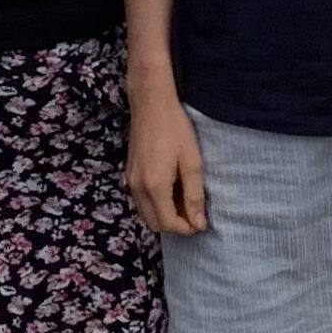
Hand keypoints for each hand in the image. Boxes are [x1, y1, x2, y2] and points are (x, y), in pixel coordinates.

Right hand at [125, 96, 207, 234]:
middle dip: (175, 225)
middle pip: (155, 224)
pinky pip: (141, 201)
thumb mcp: (192, 162)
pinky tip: (172, 191)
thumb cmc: (176, 129)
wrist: (151, 104)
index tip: (202, 221)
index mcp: (155, 187)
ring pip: (146, 214)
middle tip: (194, 213)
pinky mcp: (129, 174)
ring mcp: (130, 181)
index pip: (169, 224)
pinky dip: (156, 205)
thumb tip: (198, 224)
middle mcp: (138, 188)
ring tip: (185, 202)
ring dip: (165, 216)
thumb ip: (194, 196)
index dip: (187, 228)